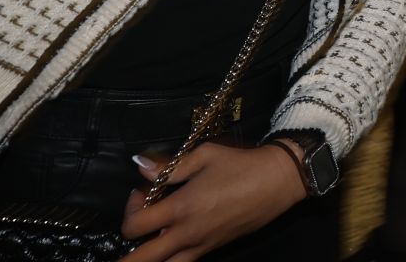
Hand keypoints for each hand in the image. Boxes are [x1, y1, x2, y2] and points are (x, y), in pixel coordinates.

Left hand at [119, 142, 306, 261]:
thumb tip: (140, 166)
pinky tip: (172, 243)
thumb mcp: (205, 154)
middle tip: (133, 231)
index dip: (129, 210)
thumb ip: (170, 166)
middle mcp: (187, 233)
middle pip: (143, 259)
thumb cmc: (241, 164)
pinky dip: (171, 258)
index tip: (141, 193)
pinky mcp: (214, 248)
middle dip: (127, 256)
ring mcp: (201, 245)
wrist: (279, 180)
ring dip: (151, 259)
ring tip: (147, 246)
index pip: (135, 226)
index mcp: (181, 207)